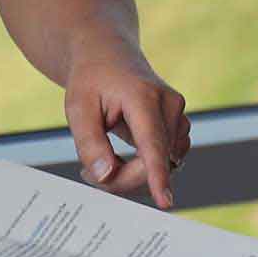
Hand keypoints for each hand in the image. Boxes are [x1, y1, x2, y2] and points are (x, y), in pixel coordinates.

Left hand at [61, 55, 188, 208]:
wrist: (107, 54)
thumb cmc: (90, 80)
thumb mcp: (77, 108)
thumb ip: (89, 144)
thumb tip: (105, 176)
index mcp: (143, 96)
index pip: (153, 144)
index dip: (157, 175)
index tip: (165, 202)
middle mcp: (169, 103)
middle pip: (156, 161)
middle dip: (123, 176)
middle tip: (88, 173)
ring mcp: (178, 113)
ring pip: (164, 164)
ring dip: (135, 172)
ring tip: (103, 157)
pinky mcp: (180, 124)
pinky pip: (167, 159)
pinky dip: (146, 165)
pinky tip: (123, 154)